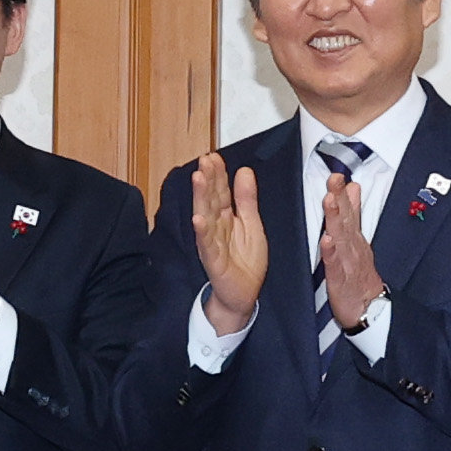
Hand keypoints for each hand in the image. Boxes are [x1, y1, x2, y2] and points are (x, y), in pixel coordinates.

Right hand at [192, 153, 266, 333]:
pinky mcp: (213, 260)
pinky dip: (202, 231)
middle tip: (205, 160)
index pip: (221, 191)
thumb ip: (247, 199)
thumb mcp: (252, 224)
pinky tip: (198, 218)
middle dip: (207, 179)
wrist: (244, 294)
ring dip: (200, 197)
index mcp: (226, 217)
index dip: (218, 174)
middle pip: (210, 199)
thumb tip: (244, 172)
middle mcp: (216, 227)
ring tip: (198, 179)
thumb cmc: (246, 261)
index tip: (214, 157)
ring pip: (205, 216)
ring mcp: (212, 242)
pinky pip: (206, 244)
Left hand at [320, 173, 383, 327]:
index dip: (343, 193)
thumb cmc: (359, 275)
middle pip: (345, 218)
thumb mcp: (357, 241)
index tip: (338, 175)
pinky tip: (327, 240)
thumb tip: (354, 189)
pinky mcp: (341, 279)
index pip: (349, 211)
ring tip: (330, 201)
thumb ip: (354, 215)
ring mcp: (347, 262)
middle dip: (340, 198)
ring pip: (341, 237)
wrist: (371, 308)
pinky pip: (335, 264)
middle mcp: (351, 247)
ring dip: (336, 218)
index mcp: (353, 238)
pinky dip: (331, 252)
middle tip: (335, 179)